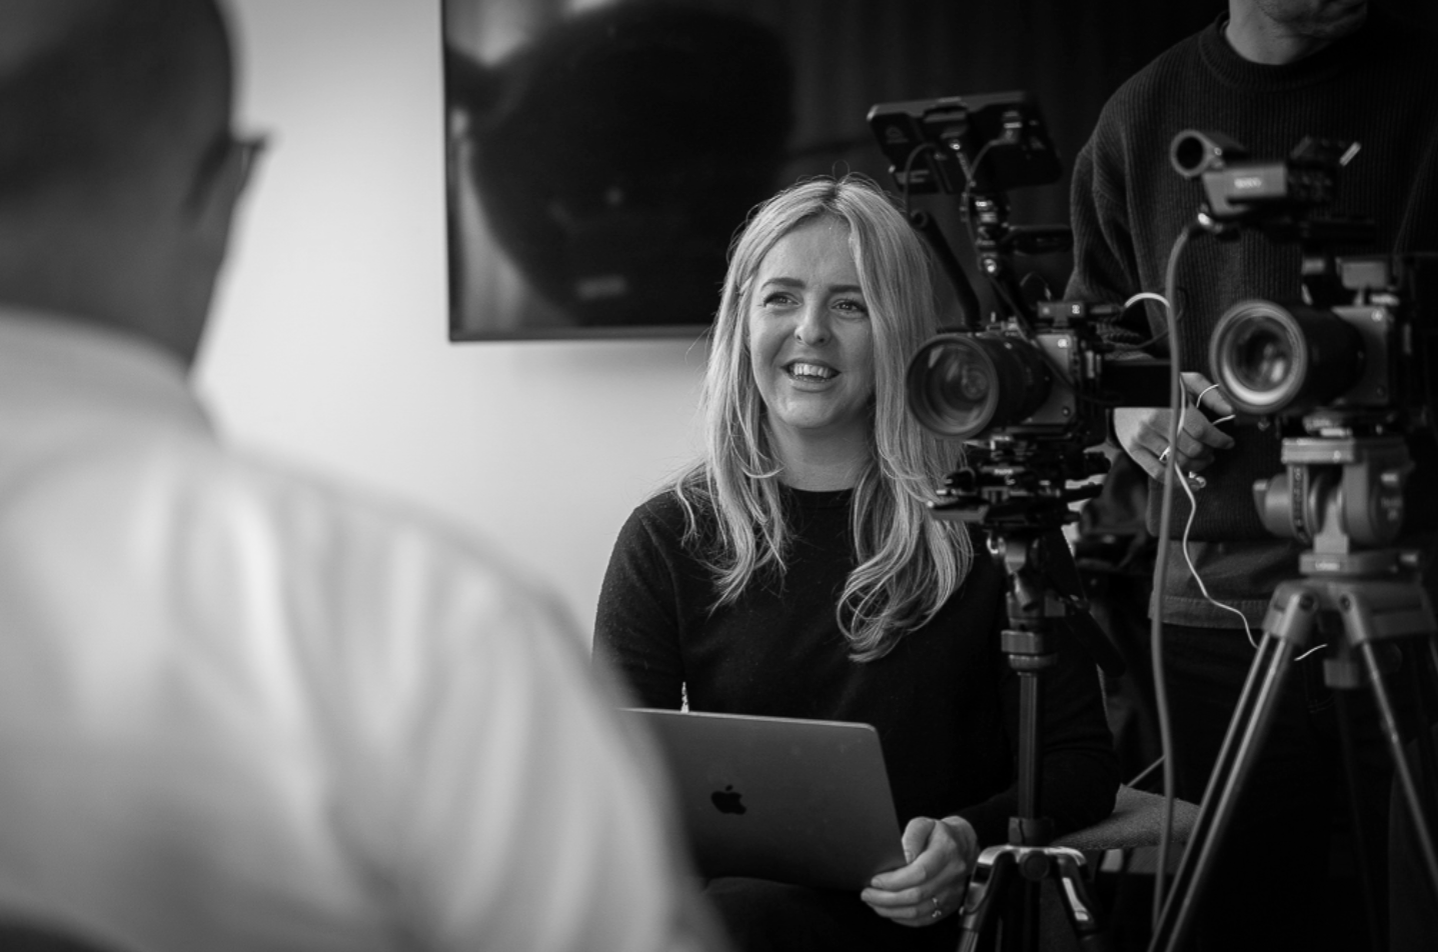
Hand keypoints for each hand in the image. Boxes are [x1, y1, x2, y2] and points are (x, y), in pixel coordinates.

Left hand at [860, 815, 977, 926]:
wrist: (963, 847)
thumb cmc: (939, 835)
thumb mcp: (924, 824)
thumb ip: (911, 837)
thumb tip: (902, 856)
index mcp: (946, 852)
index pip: (919, 873)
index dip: (894, 880)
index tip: (876, 880)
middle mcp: (951, 875)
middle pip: (917, 895)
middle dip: (887, 898)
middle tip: (867, 894)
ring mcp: (951, 893)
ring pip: (919, 910)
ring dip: (891, 910)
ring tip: (873, 903)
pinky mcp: (948, 906)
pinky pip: (924, 919)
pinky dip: (904, 918)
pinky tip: (890, 911)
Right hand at [1115, 372, 1234, 482]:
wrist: (1123, 390)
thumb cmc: (1158, 386)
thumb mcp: (1185, 380)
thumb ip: (1210, 394)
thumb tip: (1230, 412)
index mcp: (1170, 403)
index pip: (1202, 431)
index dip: (1219, 440)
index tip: (1227, 442)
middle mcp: (1154, 422)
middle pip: (1192, 449)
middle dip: (1208, 453)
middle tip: (1211, 450)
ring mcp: (1142, 437)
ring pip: (1179, 462)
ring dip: (1197, 466)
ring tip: (1201, 460)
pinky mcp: (1133, 449)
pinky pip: (1158, 473)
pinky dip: (1177, 482)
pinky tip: (1191, 482)